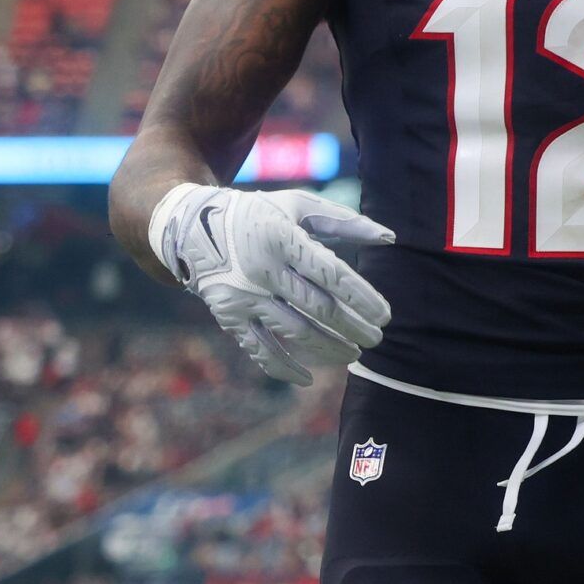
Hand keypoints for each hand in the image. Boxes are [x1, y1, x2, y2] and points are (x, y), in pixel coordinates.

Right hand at [149, 184, 393, 385]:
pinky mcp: (229, 315)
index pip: (331, 273)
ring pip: (293, 332)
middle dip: (352, 328)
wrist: (192, 226)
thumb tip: (390, 238)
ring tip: (354, 355)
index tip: (385, 314)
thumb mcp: (298, 205)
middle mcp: (262, 269)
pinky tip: (308, 379)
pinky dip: (283, 368)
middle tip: (376, 339)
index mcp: (283, 237)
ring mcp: (244, 295)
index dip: (361, 297)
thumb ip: (345, 220)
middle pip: (317, 307)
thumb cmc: (259, 214)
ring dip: (328, 348)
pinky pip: (258, 349)